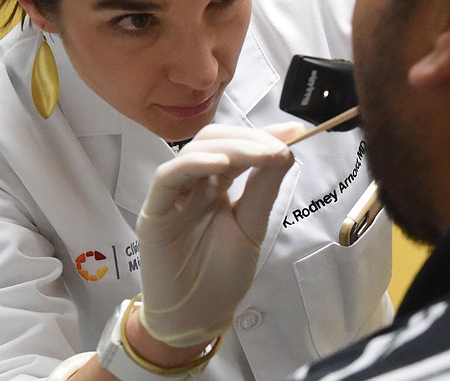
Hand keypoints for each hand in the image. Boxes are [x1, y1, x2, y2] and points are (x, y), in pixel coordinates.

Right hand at [135, 123, 301, 347]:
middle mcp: (193, 183)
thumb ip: (264, 188)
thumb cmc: (222, 274)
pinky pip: (169, 177)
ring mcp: (172, 195)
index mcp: (215, 185)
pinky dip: (195, 164)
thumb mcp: (252, 226)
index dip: (263, 135)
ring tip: (262, 154)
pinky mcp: (154, 211)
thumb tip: (287, 150)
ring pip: (194, 152)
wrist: (197, 316)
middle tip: (280, 146)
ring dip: (231, 148)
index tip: (295, 133)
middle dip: (249, 139)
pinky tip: (223, 165)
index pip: (235, 147)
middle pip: (214, 141)